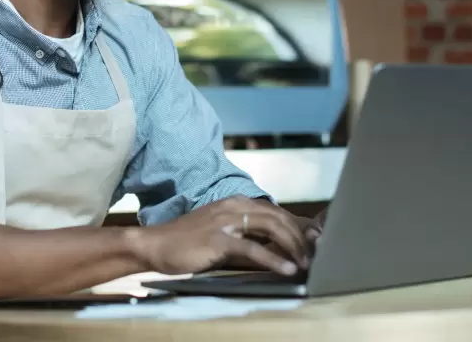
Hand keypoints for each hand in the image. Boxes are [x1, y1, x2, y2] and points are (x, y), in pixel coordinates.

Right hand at [125, 196, 309, 277]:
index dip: (296, 226)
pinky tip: (287, 269)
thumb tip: (275, 248)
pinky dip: (274, 260)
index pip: (274, 211)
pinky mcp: (218, 239)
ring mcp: (226, 221)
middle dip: (300, 236)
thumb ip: (246, 236)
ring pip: (270, 228)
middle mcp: (233, 206)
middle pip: (277, 217)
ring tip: (307, 263)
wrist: (157, 244)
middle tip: (315, 255)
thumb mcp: (221, 233)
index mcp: (235, 202)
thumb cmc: (189, 243)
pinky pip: (253, 249)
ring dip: (293, 246)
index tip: (313, 242)